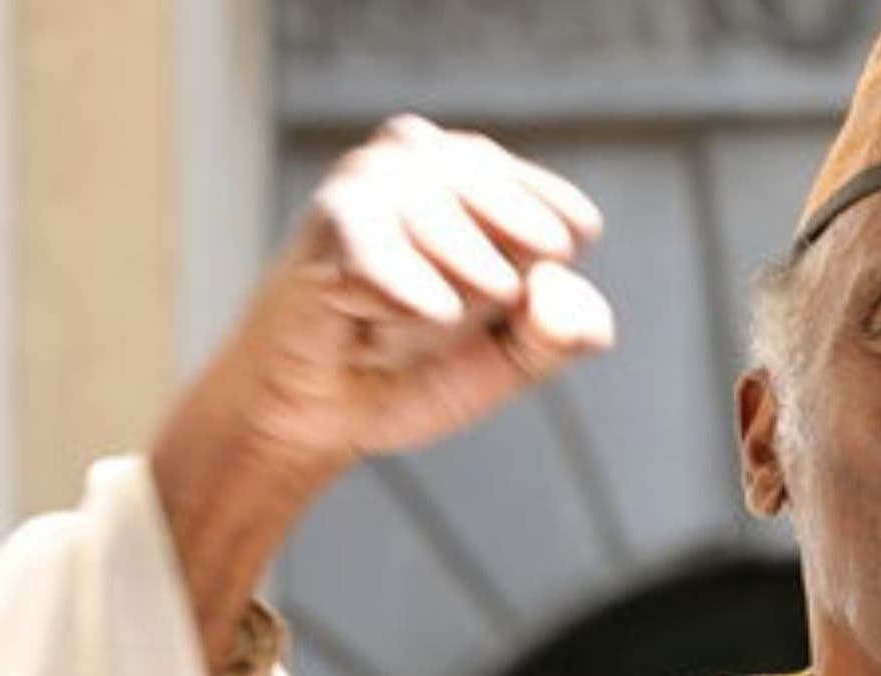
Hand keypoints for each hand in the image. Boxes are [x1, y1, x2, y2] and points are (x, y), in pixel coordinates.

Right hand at [149, 114, 612, 667]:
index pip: (564, 219)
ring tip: (409, 320)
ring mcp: (374, 180)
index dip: (544, 285)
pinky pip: (396, 266)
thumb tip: (557, 285)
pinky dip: (404, 305)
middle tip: (449, 318)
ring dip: (452, 302)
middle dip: (500, 296)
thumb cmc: (411, 368)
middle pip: (527, 231)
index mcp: (481, 174)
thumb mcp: (510, 360)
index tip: (499, 311)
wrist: (316, 418)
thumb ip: (563, 332)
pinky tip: (386, 322)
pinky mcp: (332, 221)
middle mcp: (426, 156)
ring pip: (463, 243)